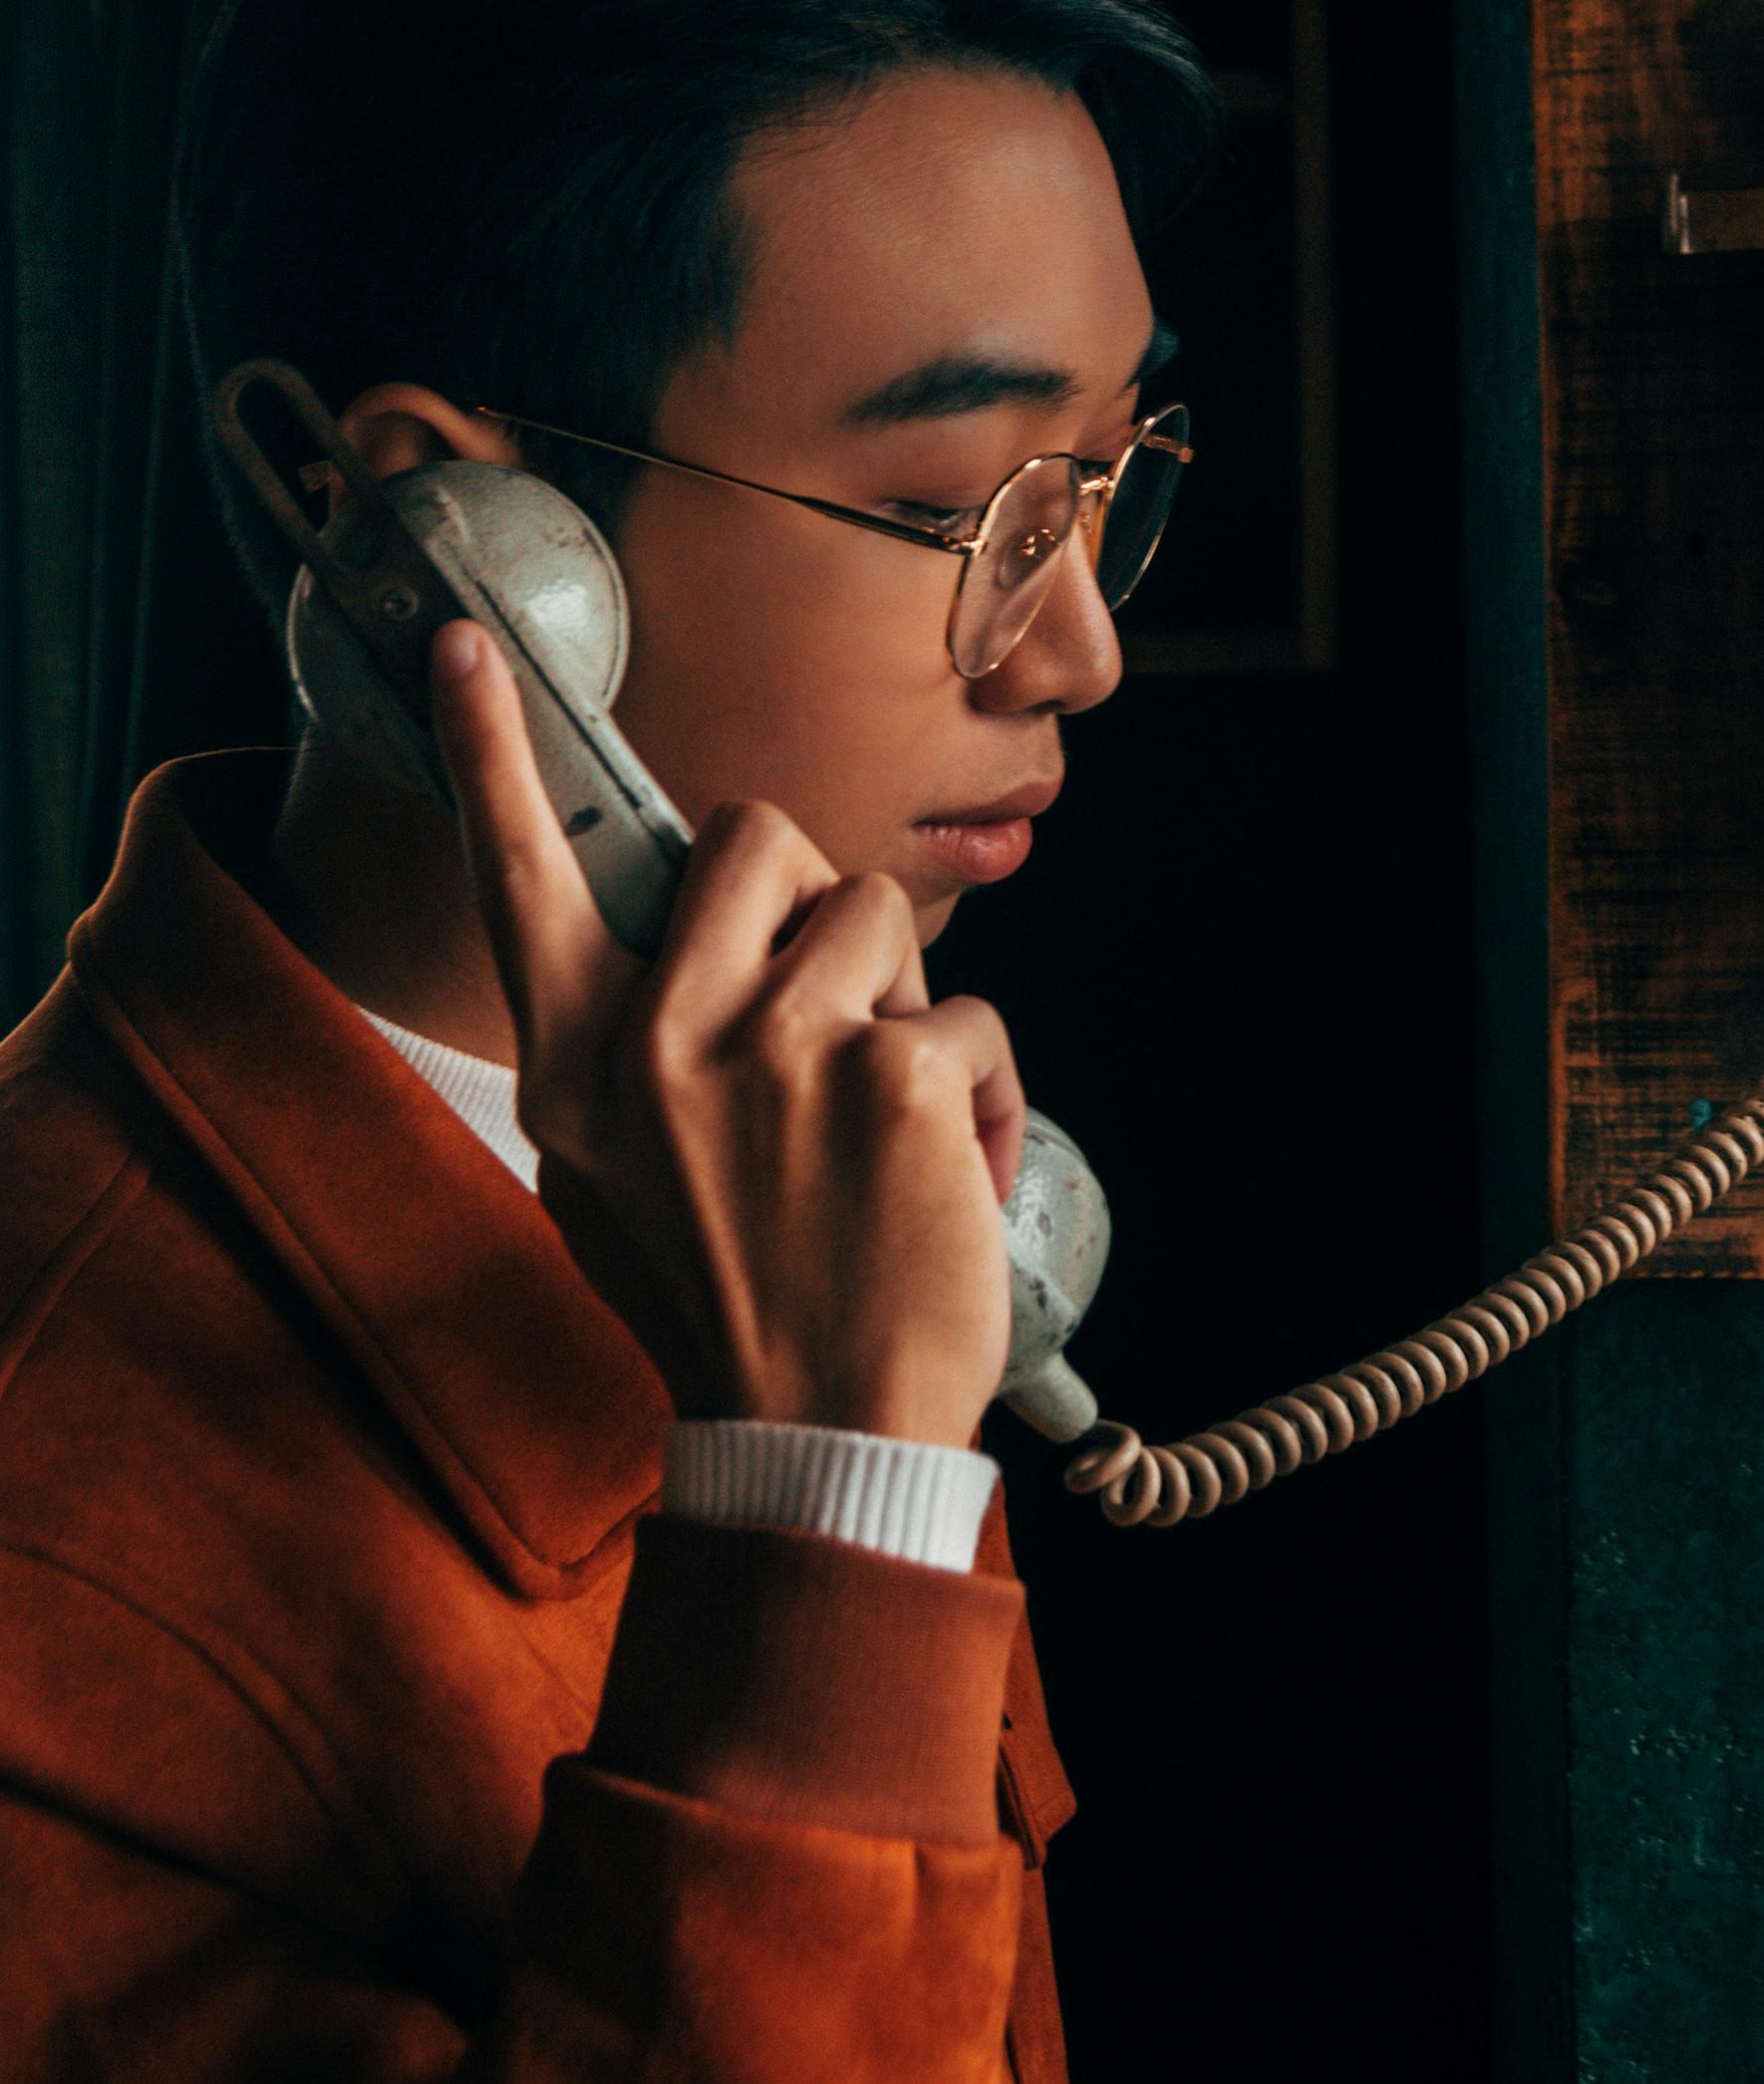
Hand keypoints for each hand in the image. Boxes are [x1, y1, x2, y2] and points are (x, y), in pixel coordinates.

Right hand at [428, 620, 1020, 1443]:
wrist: (818, 1437)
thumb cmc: (726, 1303)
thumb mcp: (611, 1176)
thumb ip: (627, 1049)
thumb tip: (674, 946)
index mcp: (575, 1059)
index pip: (519, 873)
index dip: (488, 750)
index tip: (466, 646)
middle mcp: (659, 1037)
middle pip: (756, 837)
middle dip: (812, 901)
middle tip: (824, 1013)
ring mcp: (778, 1048)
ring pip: (876, 917)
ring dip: (899, 1004)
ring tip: (876, 1123)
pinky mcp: (895, 1072)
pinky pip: (968, 1019)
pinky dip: (978, 1096)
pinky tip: (943, 1180)